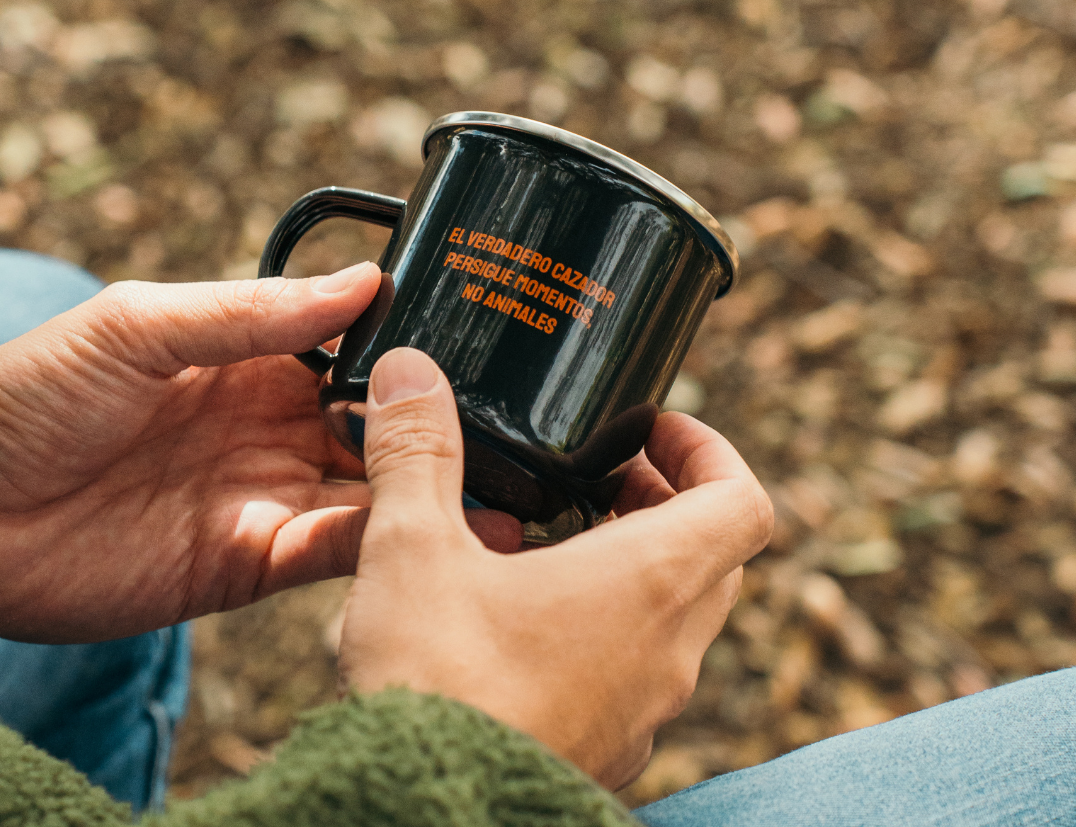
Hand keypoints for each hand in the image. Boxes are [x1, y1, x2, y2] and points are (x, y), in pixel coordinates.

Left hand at [0, 267, 519, 642]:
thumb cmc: (29, 397)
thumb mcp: (138, 326)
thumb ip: (251, 311)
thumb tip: (364, 283)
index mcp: (255, 361)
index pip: (357, 353)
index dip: (413, 353)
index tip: (484, 345)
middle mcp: (275, 427)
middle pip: (378, 426)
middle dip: (438, 426)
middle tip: (521, 424)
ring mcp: (266, 496)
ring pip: (369, 492)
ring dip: (428, 491)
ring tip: (509, 488)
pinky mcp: (249, 563)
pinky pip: (329, 553)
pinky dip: (380, 545)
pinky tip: (431, 538)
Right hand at [338, 348, 772, 790]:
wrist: (422, 820)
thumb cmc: (434, 688)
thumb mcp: (413, 549)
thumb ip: (417, 452)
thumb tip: (409, 372)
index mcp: (650, 584)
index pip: (744, 501)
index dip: (709, 449)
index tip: (650, 431)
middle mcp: (669, 648)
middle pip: (715, 551)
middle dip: (665, 498)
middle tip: (599, 473)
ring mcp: (646, 705)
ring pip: (681, 612)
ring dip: (639, 560)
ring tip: (555, 534)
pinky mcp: (611, 743)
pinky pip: (641, 666)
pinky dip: (612, 622)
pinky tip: (528, 616)